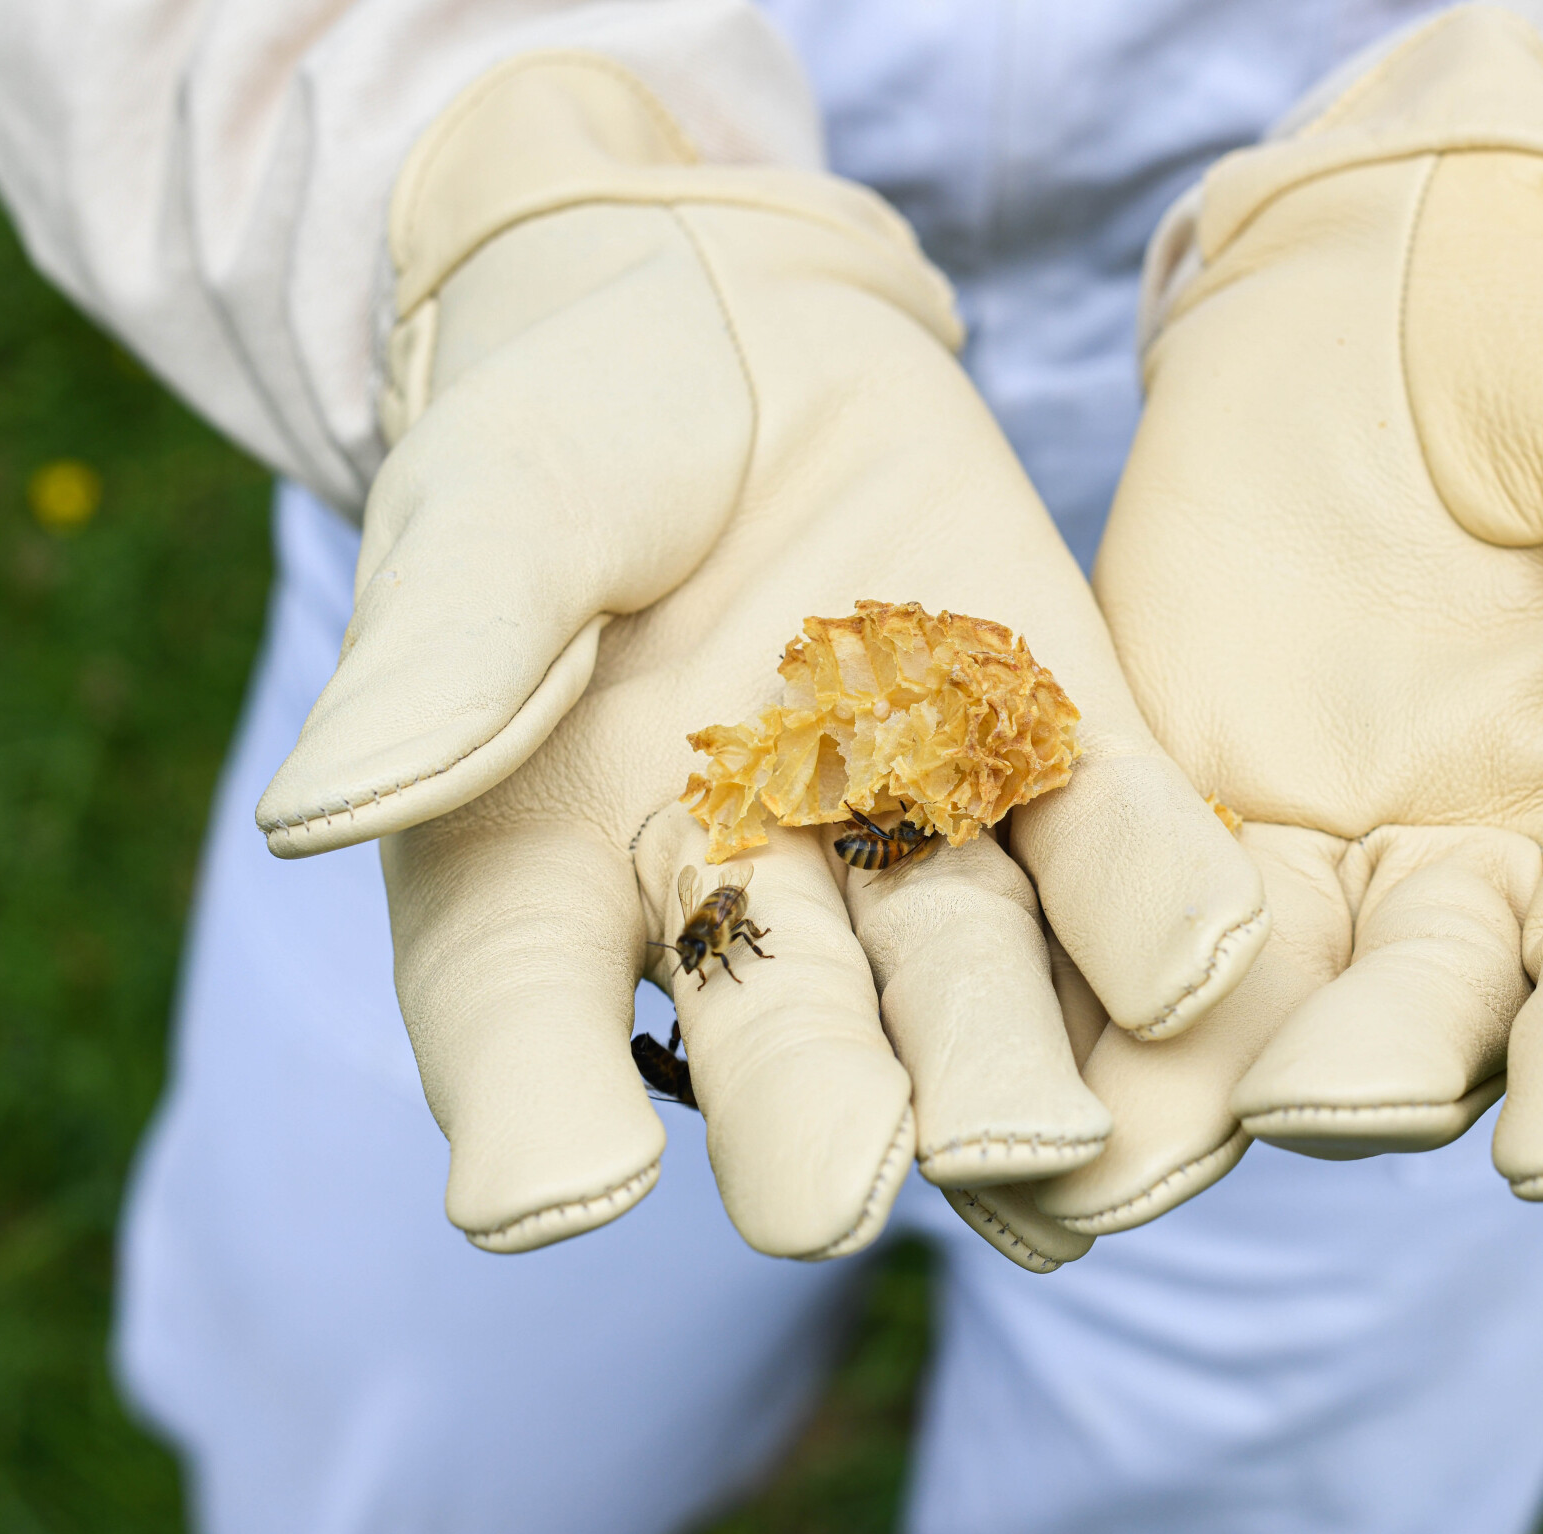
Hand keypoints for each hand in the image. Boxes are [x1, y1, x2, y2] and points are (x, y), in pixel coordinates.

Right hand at [255, 55, 1265, 1266]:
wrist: (734, 325)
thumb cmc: (563, 428)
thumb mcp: (492, 507)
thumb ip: (446, 652)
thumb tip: (326, 815)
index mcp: (549, 882)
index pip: (524, 1033)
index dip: (533, 1119)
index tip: (562, 1189)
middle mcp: (742, 908)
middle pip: (779, 1043)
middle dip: (809, 1116)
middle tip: (841, 1198)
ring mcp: (911, 846)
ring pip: (970, 982)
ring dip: (1013, 1064)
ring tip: (1059, 1147)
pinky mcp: (1056, 761)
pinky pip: (1120, 853)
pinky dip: (1163, 910)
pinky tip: (1217, 966)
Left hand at [1031, 8, 1542, 1230]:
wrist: (1386, 298)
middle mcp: (1475, 903)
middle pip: (1426, 1027)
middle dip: (1370, 1072)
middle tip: (1309, 1104)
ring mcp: (1306, 875)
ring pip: (1245, 1020)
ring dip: (1171, 1108)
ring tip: (1087, 1180)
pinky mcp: (1154, 824)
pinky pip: (1101, 933)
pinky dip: (1052, 1002)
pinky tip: (979, 1069)